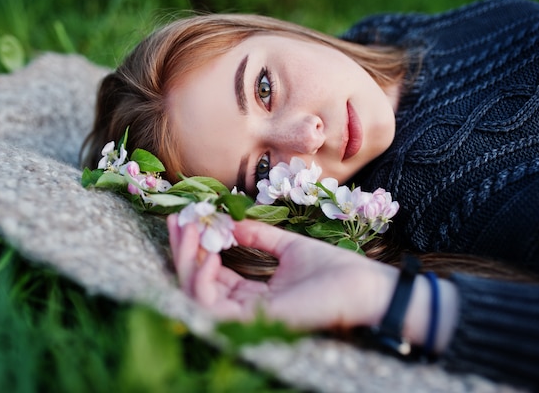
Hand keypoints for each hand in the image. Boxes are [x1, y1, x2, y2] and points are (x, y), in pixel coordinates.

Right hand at [168, 215, 399, 330]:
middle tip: (176, 219)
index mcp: (252, 296)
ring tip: (190, 229)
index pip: (211, 276)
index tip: (188, 217)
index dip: (196, 247)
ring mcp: (248, 318)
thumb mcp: (288, 245)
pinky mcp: (254, 322)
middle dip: (182, 251)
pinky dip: (203, 277)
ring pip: (196, 296)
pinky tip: (209, 253)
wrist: (362, 285)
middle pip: (198, 284)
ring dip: (187, 261)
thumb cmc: (333, 269)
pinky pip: (211, 305)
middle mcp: (245, 310)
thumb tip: (230, 220)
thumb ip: (258, 235)